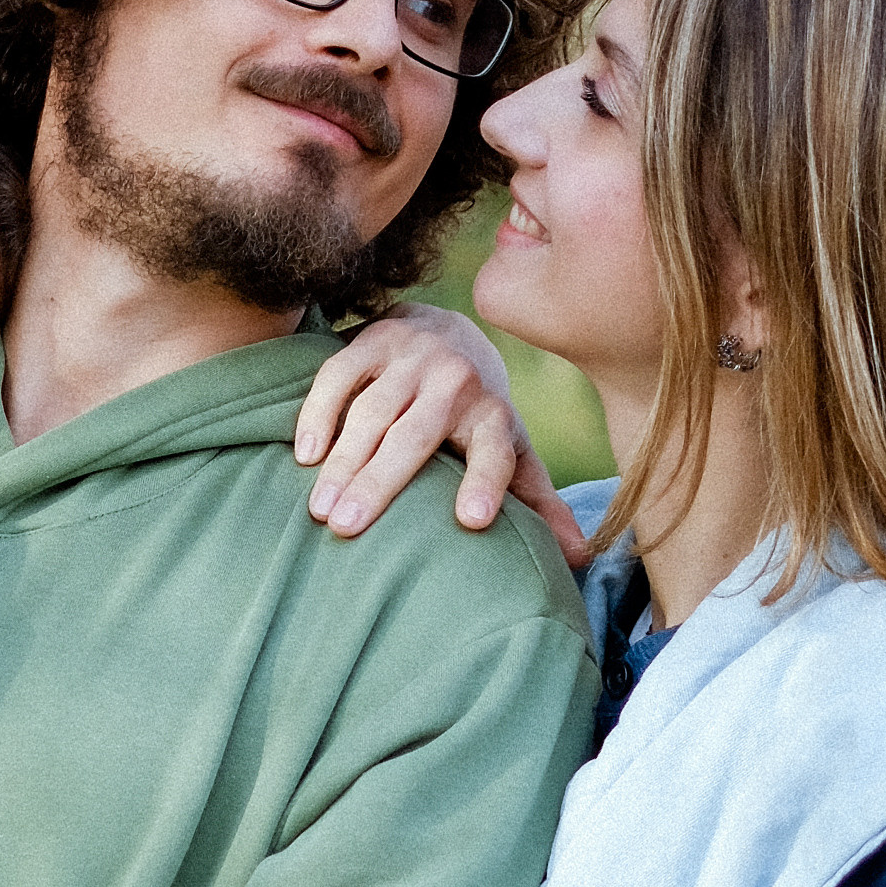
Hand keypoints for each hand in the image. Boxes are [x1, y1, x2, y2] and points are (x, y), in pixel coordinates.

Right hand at [293, 304, 589, 565]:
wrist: (452, 330)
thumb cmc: (477, 414)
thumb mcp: (513, 451)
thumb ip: (537, 500)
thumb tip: (582, 556)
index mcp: (495, 415)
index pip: (495, 452)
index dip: (486, 482)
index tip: (473, 520)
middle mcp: (458, 382)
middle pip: (415, 437)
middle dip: (380, 482)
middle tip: (345, 528)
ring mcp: (413, 357)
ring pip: (372, 411)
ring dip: (342, 460)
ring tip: (319, 508)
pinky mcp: (372, 338)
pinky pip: (338, 376)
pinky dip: (318, 413)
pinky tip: (304, 455)